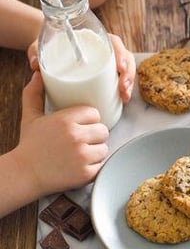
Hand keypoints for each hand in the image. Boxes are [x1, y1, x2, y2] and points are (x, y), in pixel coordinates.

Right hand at [12, 71, 108, 195]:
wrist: (24, 174)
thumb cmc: (30, 145)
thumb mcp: (30, 117)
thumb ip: (34, 94)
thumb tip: (37, 74)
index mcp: (66, 120)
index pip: (95, 113)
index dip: (90, 120)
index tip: (83, 125)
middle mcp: (76, 136)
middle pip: (103, 130)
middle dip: (95, 135)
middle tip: (83, 140)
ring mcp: (82, 156)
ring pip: (104, 148)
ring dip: (96, 151)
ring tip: (82, 152)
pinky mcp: (86, 173)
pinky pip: (102, 165)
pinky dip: (94, 166)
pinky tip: (81, 165)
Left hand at [27, 33, 135, 103]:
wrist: (51, 51)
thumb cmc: (49, 47)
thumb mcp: (41, 46)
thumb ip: (36, 52)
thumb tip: (35, 65)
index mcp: (94, 39)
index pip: (114, 42)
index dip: (121, 54)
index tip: (119, 67)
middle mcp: (105, 50)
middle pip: (125, 58)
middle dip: (128, 74)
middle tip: (123, 87)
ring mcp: (108, 63)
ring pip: (126, 70)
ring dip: (129, 84)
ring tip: (124, 97)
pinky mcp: (108, 75)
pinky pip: (122, 80)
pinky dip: (125, 89)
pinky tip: (123, 100)